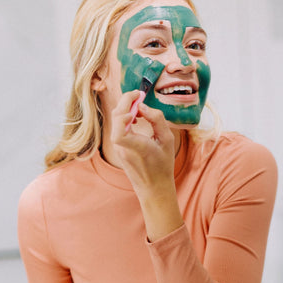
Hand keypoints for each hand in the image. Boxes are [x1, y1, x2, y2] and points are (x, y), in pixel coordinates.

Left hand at [110, 90, 183, 240]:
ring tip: (138, 106)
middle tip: (138, 94)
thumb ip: (157, 120)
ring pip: (114, 122)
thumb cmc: (163, 165)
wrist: (154, 187)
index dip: (122, 115)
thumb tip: (143, 106)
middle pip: (115, 119)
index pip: (119, 131)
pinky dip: (124, 119)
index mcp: (136, 147)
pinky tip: (135, 118)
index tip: (136, 104)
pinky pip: (117, 128)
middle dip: (125, 102)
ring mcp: (118, 149)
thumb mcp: (167, 140)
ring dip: (124, 109)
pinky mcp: (118, 149)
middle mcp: (122, 148)